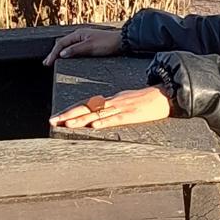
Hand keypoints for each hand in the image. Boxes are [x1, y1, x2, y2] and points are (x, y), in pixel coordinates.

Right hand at [43, 26, 121, 67]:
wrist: (122, 42)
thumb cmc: (107, 43)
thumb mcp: (90, 47)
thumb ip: (75, 50)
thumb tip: (62, 54)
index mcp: (78, 34)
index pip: (61, 44)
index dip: (53, 54)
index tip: (47, 63)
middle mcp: (80, 35)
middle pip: (62, 44)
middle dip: (54, 53)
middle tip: (47, 63)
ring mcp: (84, 39)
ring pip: (68, 46)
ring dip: (60, 53)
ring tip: (53, 61)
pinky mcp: (89, 44)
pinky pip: (74, 49)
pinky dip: (68, 54)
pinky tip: (66, 58)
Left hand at [49, 86, 172, 129]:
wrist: (166, 94)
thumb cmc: (148, 100)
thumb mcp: (127, 101)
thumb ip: (113, 109)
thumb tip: (99, 117)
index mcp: (111, 100)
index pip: (86, 105)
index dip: (71, 111)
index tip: (57, 117)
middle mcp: (112, 102)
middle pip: (87, 108)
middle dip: (68, 115)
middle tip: (52, 121)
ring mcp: (122, 107)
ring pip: (97, 113)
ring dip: (81, 119)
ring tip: (66, 124)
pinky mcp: (132, 114)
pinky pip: (116, 118)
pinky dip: (104, 122)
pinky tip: (94, 126)